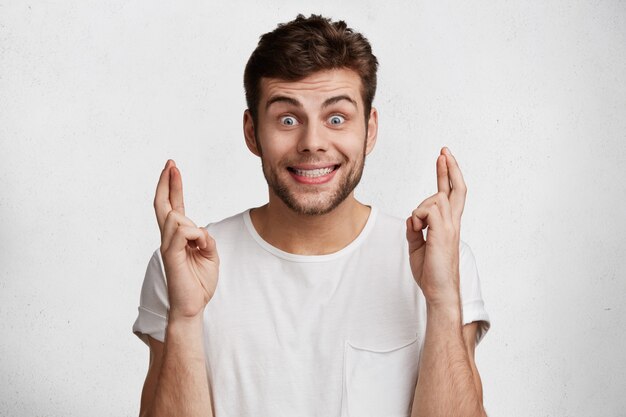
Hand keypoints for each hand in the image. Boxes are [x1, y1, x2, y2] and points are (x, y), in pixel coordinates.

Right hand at [154, 160, 219, 320]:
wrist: (192, 306)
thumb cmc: (199, 282)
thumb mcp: (210, 254)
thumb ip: (204, 238)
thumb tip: (198, 230)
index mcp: (179, 237)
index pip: (174, 206)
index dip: (173, 187)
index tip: (173, 169)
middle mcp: (169, 238)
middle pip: (164, 205)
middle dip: (167, 183)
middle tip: (170, 164)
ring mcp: (168, 246)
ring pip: (177, 217)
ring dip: (194, 227)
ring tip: (201, 247)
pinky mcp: (171, 255)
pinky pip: (181, 232)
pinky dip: (195, 235)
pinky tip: (198, 245)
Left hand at [406, 147, 465, 306]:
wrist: (438, 290)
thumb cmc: (430, 272)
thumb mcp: (417, 245)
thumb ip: (415, 228)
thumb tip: (413, 218)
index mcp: (448, 225)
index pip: (451, 195)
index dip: (448, 175)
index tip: (444, 159)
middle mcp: (453, 223)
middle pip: (456, 189)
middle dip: (449, 168)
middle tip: (444, 151)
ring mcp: (450, 227)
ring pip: (434, 199)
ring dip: (420, 210)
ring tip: (419, 231)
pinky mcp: (444, 232)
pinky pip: (426, 210)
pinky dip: (417, 218)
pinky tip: (419, 231)